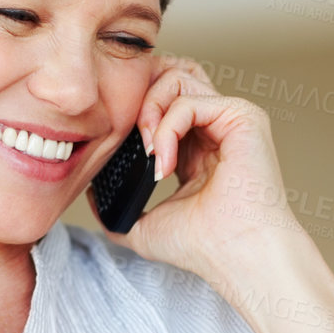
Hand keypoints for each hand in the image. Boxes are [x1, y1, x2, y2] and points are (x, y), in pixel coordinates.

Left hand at [86, 54, 303, 281]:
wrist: (237, 257)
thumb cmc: (203, 247)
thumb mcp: (144, 225)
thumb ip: (115, 209)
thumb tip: (91, 194)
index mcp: (198, 146)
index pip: (163, 100)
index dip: (134, 107)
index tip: (115, 139)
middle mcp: (217, 126)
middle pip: (169, 75)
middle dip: (139, 96)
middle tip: (129, 136)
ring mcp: (231, 118)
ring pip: (177, 78)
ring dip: (149, 111)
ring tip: (147, 151)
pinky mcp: (242, 116)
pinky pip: (189, 100)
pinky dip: (167, 127)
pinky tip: (164, 163)